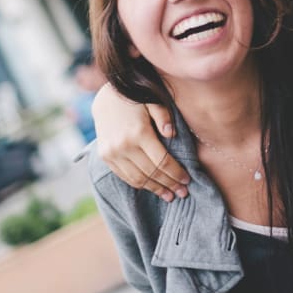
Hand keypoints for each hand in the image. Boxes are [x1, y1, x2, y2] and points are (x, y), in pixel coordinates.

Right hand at [92, 83, 189, 199]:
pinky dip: (139, 184)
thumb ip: (164, 116)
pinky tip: (152, 187)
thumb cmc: (136, 98)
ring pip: (137, 179)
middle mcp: (124, 146)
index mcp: (139, 133)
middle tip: (183, 193)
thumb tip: (172, 135)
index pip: (162, 161)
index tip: (187, 180)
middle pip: (151, 173)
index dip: (176, 173)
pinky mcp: (105, 157)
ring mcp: (112, 153)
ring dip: (155, 188)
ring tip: (169, 195)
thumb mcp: (153, 100)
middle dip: (169, 184)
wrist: (106, 97)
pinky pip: (125, 176)